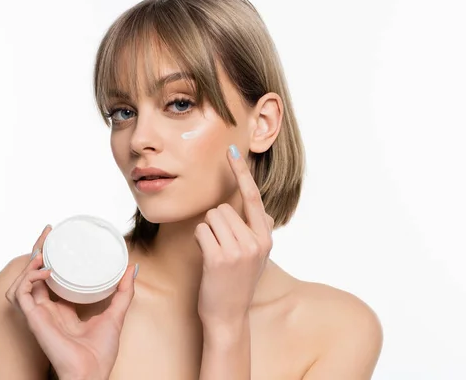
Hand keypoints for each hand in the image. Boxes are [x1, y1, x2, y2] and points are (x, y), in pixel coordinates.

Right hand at [5, 225, 137, 379]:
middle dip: (39, 251)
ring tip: (44, 248)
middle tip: (49, 232)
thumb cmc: (101, 351)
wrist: (92, 372)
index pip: (52, 278)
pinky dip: (30, 279)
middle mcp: (48, 309)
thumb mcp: (116, 313)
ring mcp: (39, 314)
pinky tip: (45, 271)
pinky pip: (22, 295)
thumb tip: (132, 268)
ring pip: (24, 281)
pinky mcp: (34, 320)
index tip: (60, 239)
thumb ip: (124, 291)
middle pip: (35, 274)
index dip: (52, 258)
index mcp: (63, 308)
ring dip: (31, 262)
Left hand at [194, 145, 274, 329]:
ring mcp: (238, 249)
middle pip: (223, 208)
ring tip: (215, 254)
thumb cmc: (238, 283)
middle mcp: (256, 240)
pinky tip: (206, 258)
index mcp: (265, 237)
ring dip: (206, 232)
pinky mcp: (219, 257)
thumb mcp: (259, 257)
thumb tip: (265, 213)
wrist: (229, 316)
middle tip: (221, 248)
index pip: (253, 197)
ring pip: (210, 218)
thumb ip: (261, 232)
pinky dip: (199, 241)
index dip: (241, 172)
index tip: (232, 150)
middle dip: (216, 223)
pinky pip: (201, 231)